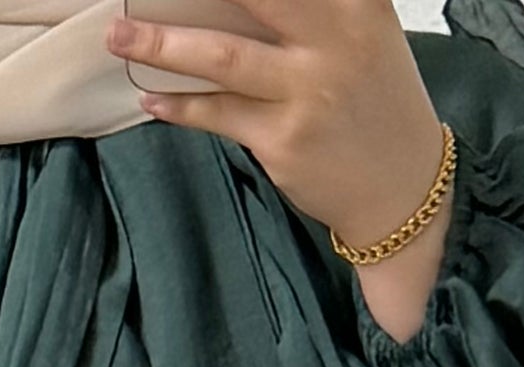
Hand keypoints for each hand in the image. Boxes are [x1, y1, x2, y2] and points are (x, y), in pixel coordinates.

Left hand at [106, 0, 453, 330]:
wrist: (404, 190)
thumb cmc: (375, 100)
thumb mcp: (364, 31)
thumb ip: (315, 6)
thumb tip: (247, 3)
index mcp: (355, 4)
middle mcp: (334, 41)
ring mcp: (306, 93)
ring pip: (222, 56)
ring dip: (163, 45)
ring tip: (120, 36)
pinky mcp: (283, 140)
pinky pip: (218, 116)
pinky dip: (181, 106)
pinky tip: (152, 97)